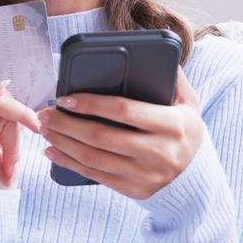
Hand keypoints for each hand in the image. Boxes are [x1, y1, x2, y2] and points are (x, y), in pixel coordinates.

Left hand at [38, 66, 203, 198]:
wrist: (196, 180)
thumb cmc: (186, 133)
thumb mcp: (189, 104)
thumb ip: (173, 79)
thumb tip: (157, 52)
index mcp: (171, 125)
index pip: (124, 111)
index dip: (91, 103)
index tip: (66, 98)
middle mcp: (158, 152)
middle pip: (102, 136)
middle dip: (67, 124)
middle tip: (45, 114)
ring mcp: (144, 174)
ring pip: (94, 158)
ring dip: (63, 143)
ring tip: (45, 130)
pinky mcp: (133, 190)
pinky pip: (95, 176)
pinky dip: (70, 164)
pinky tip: (54, 151)